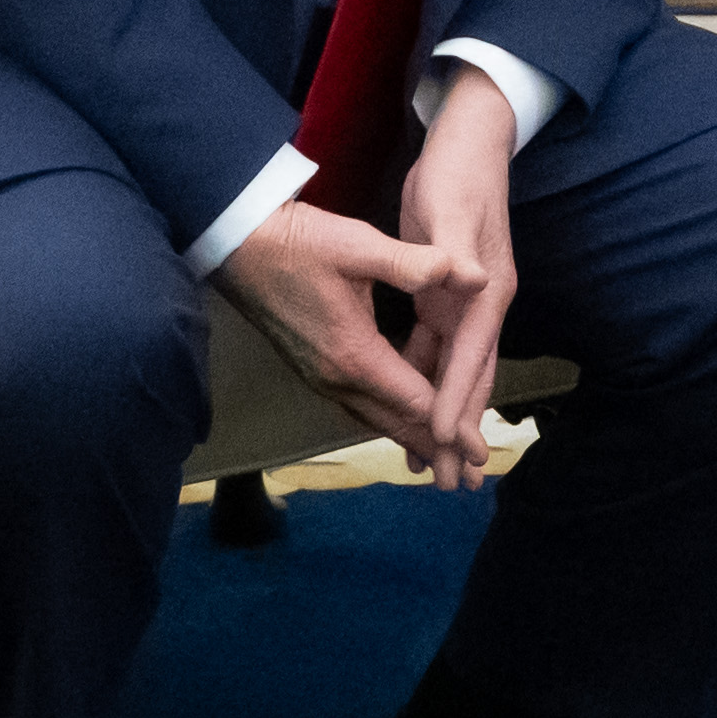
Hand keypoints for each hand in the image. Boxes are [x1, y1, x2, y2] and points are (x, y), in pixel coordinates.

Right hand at [219, 174, 490, 486]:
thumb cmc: (297, 242)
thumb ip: (417, 264)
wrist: (236, 243)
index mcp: (354, 355)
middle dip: (435, 449)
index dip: (453, 431)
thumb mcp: (359, 245)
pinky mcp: (311, 367)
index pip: (415, 404)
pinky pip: (358, 405)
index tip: (480, 457)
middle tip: (468, 475)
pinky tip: (399, 420)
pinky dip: (386, 418)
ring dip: (409, 437)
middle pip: (395, 424)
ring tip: (441, 458)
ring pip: (374, 418)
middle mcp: (335, 378)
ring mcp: (319, 376)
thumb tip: (475, 276)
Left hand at [390, 66, 524, 483]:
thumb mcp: (450, 209)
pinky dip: (426, 385)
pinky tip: (411, 412)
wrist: (469, 144)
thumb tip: (470, 281)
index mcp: (485, 291)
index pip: (470, 358)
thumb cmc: (458, 174)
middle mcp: (481, 305)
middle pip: (472, 381)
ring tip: (430, 464)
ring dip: (443, 417)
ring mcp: (465, 304)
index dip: (454, 401)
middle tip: (453, 484)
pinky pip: (435, 354)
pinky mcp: (446, 299)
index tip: (441, 442)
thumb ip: (454, 252)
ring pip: (454, 374)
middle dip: (460, 432)